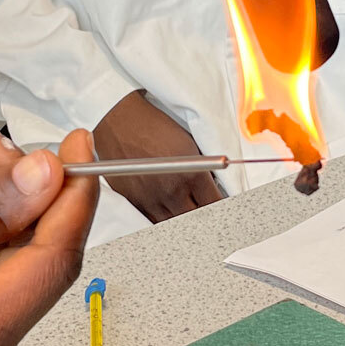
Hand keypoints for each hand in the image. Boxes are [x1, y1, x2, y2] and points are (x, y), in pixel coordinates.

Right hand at [92, 90, 223, 221]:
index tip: (225, 208)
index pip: (215, 205)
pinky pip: (154, 221)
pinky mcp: (135, 202)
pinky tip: (169, 211)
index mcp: (192, 174)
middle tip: (208, 212)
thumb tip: (216, 186)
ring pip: (175, 224)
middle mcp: (172, 191)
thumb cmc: (154, 126)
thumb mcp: (189, 143)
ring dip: (183, 219)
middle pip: (197, 219)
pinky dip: (163, 219)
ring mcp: (152, 200)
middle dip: (205, 217)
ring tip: (188, 211)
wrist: (119, 121)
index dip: (223, 208)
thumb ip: (205, 168)